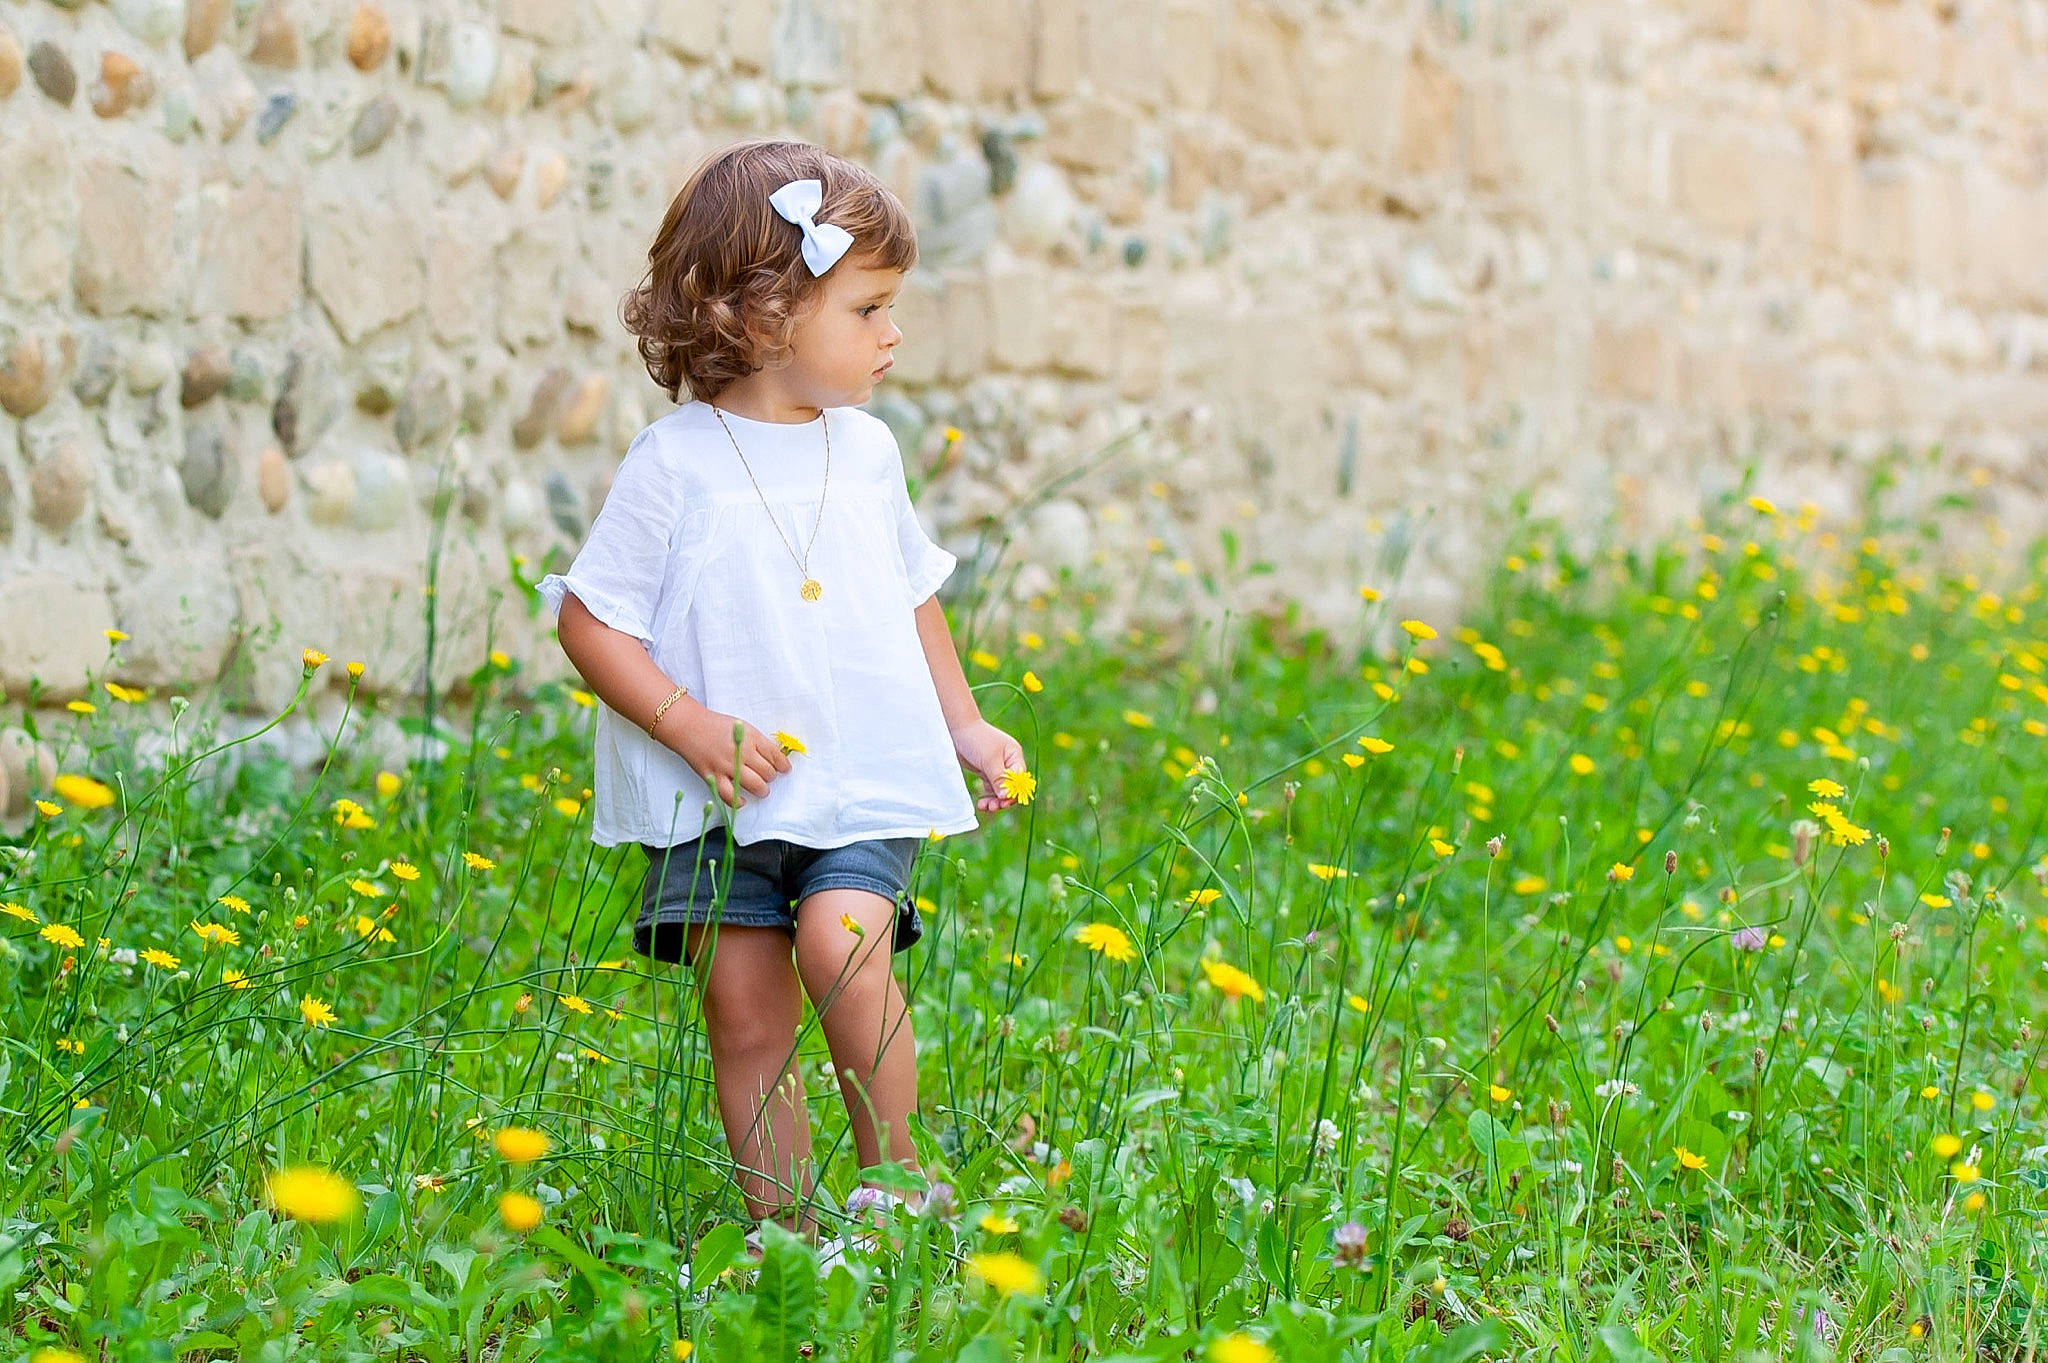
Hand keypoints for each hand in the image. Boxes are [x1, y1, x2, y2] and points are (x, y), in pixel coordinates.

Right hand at [665, 703, 791, 808]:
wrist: (689, 726)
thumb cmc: (716, 726)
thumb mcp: (742, 726)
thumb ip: (757, 742)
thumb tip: (774, 758)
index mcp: (750, 737)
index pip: (775, 755)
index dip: (783, 765)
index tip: (785, 769)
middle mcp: (741, 752)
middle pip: (768, 772)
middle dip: (771, 777)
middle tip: (768, 776)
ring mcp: (727, 766)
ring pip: (755, 785)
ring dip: (762, 790)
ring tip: (761, 789)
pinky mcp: (713, 777)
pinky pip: (729, 796)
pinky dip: (739, 801)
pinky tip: (743, 800)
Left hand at [952, 719, 1026, 812]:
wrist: (956, 730)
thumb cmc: (976, 740)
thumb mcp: (989, 760)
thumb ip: (999, 778)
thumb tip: (1007, 797)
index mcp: (1014, 756)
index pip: (1019, 779)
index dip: (1013, 792)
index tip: (1003, 801)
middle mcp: (1008, 763)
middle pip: (1011, 787)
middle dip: (1003, 799)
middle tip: (992, 807)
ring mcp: (996, 767)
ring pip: (1000, 790)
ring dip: (994, 800)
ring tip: (984, 807)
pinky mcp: (985, 771)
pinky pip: (990, 788)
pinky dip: (987, 796)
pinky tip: (981, 802)